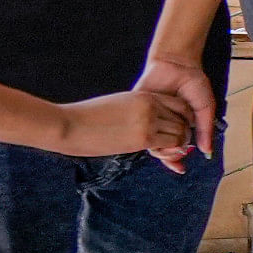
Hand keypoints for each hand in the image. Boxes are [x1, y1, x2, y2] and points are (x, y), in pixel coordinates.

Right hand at [63, 86, 195, 163]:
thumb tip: (140, 123)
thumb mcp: (117, 106)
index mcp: (144, 95)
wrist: (69, 124)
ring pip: (181, 133)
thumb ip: (134, 111)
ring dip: (180, 144)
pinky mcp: (143, 138)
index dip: (181, 118)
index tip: (175, 130)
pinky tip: (163, 157)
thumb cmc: (86, 118)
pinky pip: (171, 145)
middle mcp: (150, 105)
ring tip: (170, 153)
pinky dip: (172, 153)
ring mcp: (148, 120)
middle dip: (184, 133)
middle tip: (176, 145)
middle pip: (183, 118)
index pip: (178, 104)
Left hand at [133, 55, 219, 163]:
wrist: (178, 63)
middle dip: (168, 157)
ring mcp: (150, 117)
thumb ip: (205, 129)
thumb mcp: (205, 108)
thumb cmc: (194, 82)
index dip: (176, 160)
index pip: (174, 147)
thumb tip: (206, 152)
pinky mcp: (138, 108)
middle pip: (161, 148)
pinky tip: (154, 134)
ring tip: (169, 146)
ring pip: (148, 140)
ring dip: (158, 147)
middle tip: (176, 157)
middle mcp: (163, 124)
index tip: (181, 168)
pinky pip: (138, 125)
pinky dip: (145, 132)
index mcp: (178, 125)